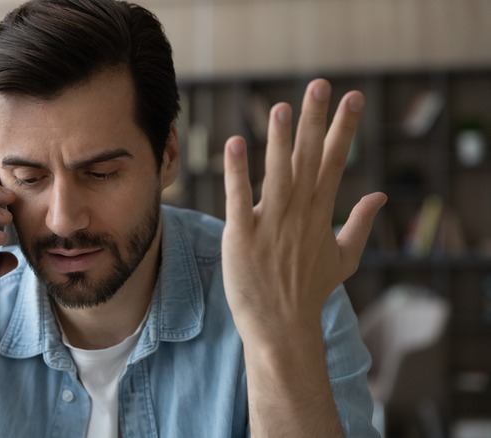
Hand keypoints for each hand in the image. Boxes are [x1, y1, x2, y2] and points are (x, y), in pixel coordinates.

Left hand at [222, 79, 386, 343]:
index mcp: (320, 214)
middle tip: (319, 85)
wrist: (282, 328)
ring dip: (279, 140)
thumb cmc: (309, 293)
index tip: (353, 98)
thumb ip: (360, 224)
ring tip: (281, 107)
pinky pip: (239, 198)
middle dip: (315, 122)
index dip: (343, 129)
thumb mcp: (343, 258)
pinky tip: (235, 143)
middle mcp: (298, 214)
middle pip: (309, 160)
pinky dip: (237, 172)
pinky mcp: (242, 237)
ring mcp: (270, 225)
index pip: (334, 162)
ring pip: (277, 174)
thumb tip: (380, 195)